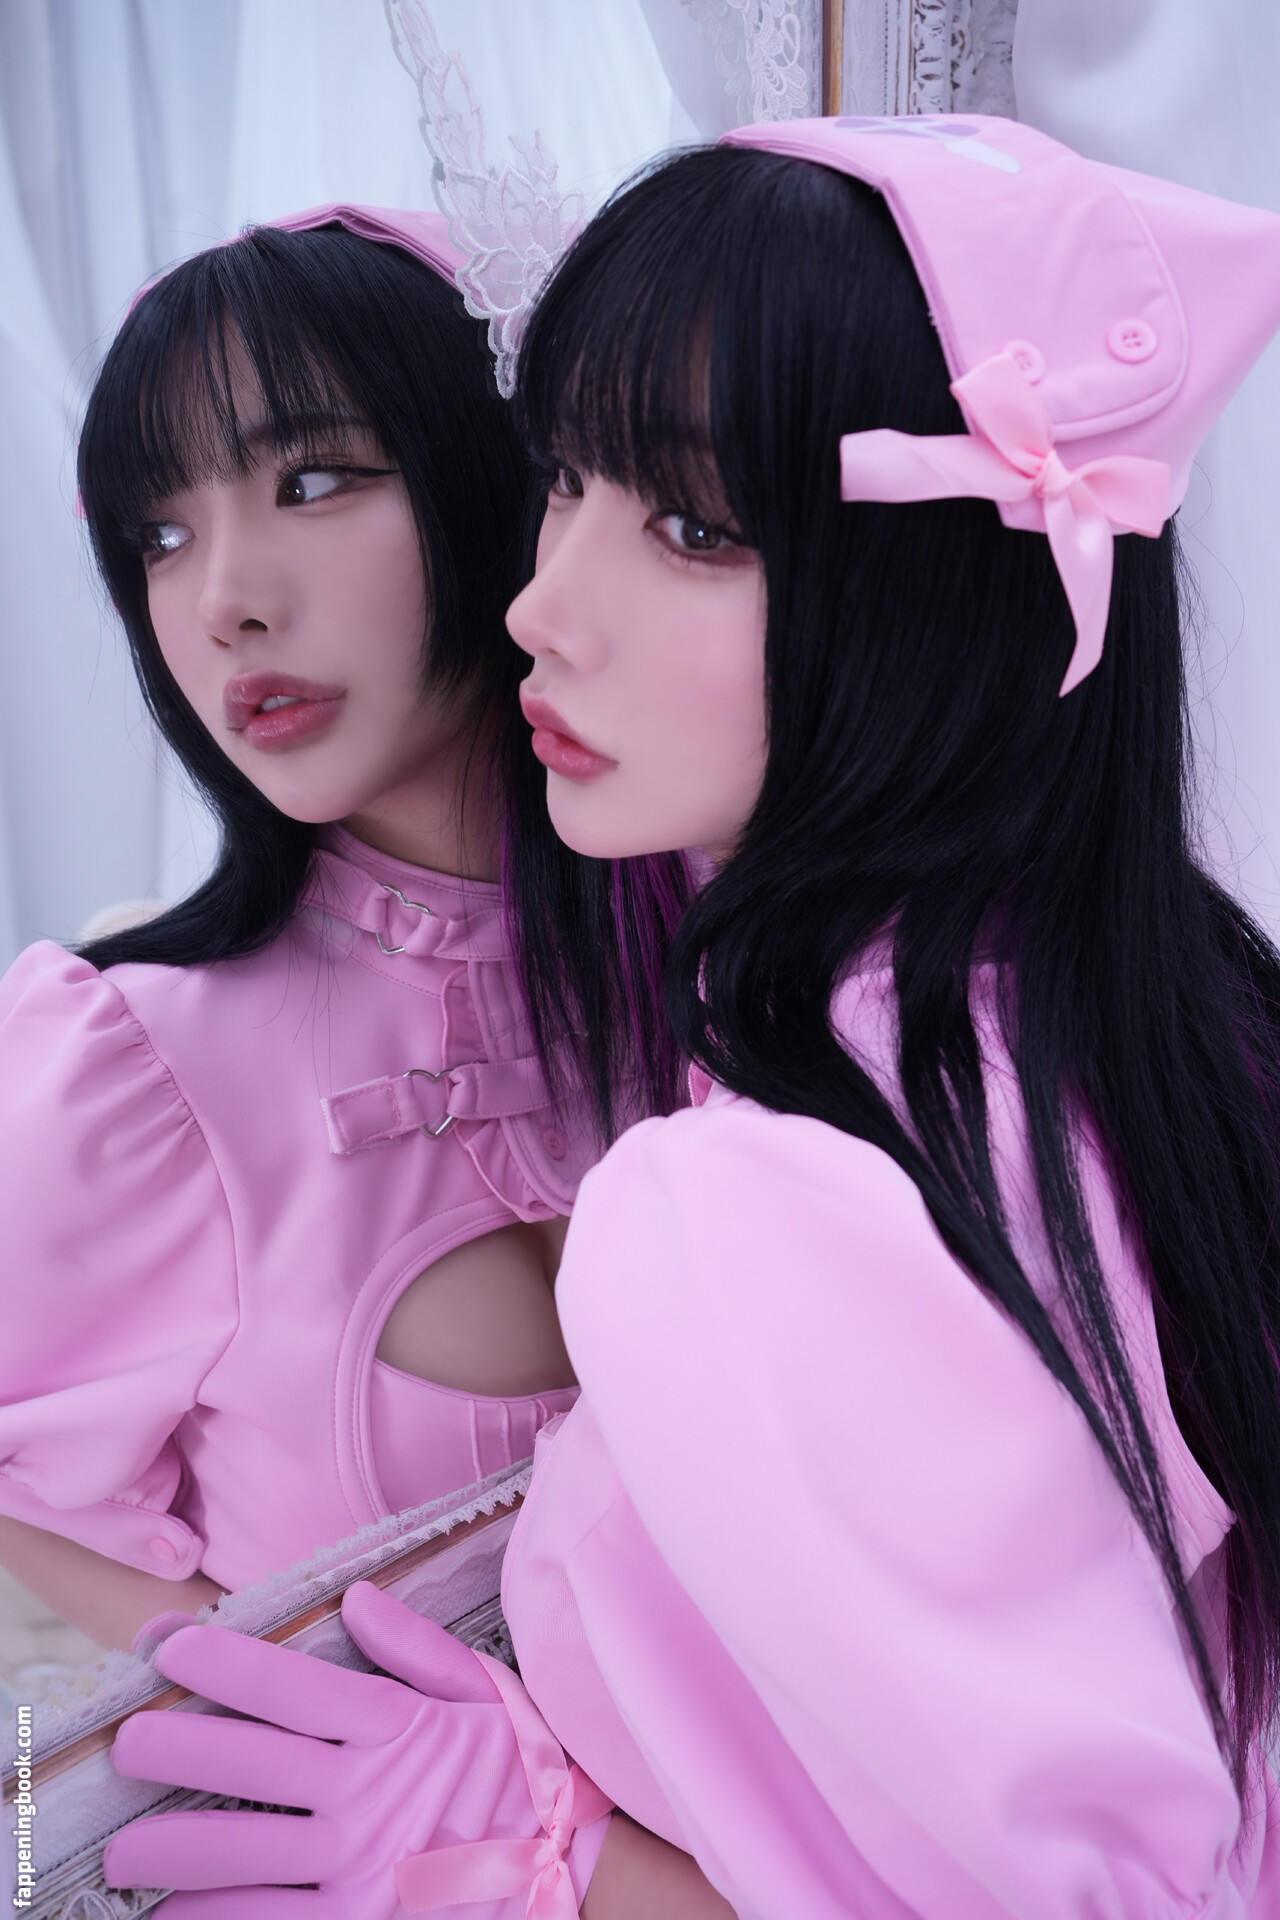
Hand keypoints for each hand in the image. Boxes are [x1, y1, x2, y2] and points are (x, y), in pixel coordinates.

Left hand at [102, 1582, 611, 1916]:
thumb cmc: (526, 1772)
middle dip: (173, 1745)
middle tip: (125, 1744)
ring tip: (123, 1849)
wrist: (574, 1872)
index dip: (220, 1659)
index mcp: (395, 1725)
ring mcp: (356, 1866)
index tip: (165, 1645)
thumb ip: (418, 1647)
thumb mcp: (488, 1693)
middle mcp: (365, 1792)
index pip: (289, 1683)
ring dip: (169, 1846)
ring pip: (237, 1850)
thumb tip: (354, 1599)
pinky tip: (172, 1915)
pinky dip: (210, 1919)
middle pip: (245, 1760)